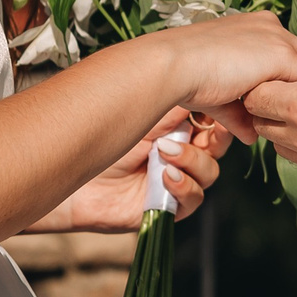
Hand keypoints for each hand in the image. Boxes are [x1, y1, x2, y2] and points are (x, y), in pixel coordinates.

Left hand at [48, 107, 232, 230]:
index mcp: (177, 124)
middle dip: (214, 137)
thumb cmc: (102, 133)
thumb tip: (211, 90)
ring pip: (209, 172)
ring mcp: (176, 179)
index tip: (222, 106)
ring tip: (164, 152)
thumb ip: (180, 104)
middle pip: (218, 146)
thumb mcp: (147, 112)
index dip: (222, 115)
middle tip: (200, 129)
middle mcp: (180, 151)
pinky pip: (193, 198)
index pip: (214, 119)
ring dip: (192, 160)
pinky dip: (183, 185)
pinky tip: (165, 176)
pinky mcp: (168, 206)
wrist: (74, 170)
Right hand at [152, 11, 296, 116]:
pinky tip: (283, 119)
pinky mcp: (282, 56)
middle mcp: (271, 26)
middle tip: (283, 117)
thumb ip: (240, 112)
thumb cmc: (186, 75)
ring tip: (284, 121)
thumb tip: (251, 136)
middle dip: (294, 90)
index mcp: (256, 26)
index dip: (282, 82)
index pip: (286, 54)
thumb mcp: (220, 95)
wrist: (175, 66)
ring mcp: (279, 39)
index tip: (273, 105)